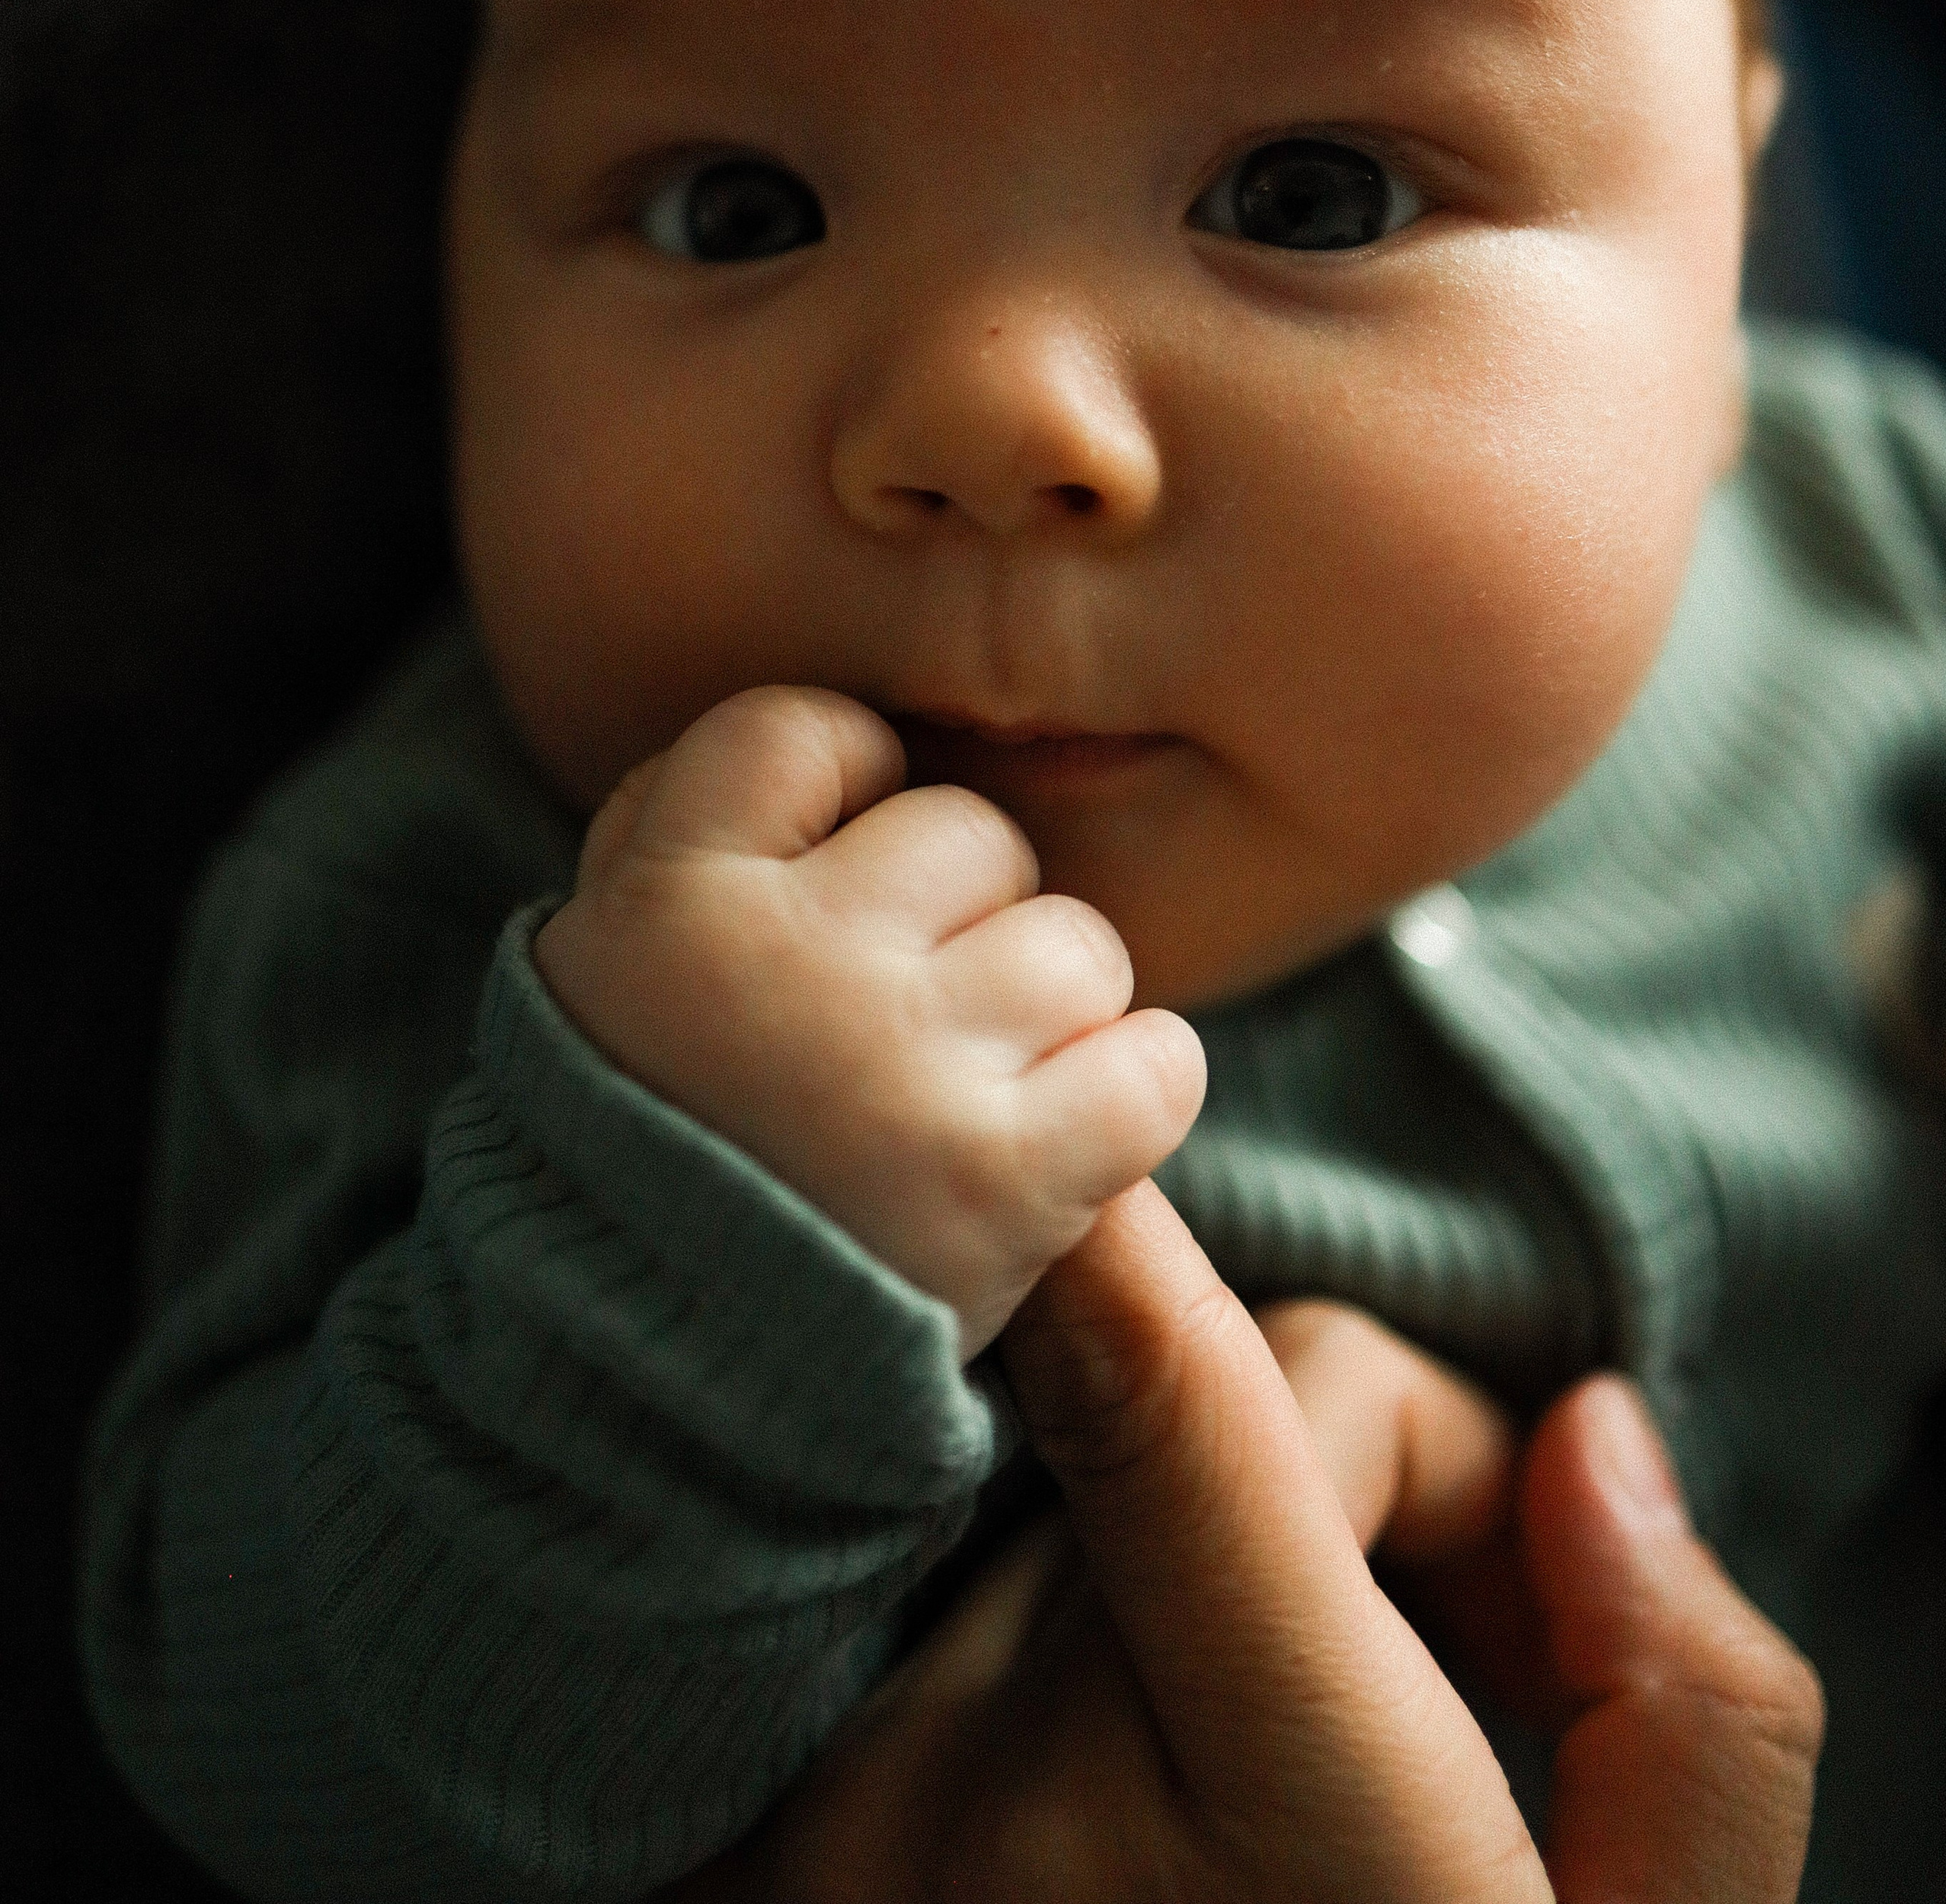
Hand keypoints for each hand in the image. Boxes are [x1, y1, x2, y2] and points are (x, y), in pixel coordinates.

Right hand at [532, 688, 1205, 1357]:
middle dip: (961, 914)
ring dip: (1050, 1011)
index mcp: (667, 900)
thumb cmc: (632, 1161)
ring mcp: (903, 1066)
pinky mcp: (1006, 1178)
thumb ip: (677, 837)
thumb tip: (834, 751)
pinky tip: (1063, 1139)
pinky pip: (1157, 1061)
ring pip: (1077, 943)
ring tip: (974, 1088)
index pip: (806, 730)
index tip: (836, 874)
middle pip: (970, 833)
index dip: (844, 790)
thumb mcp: (594, 975)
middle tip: (905, 1017)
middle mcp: (790, 961)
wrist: (640, 1408)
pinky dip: (1132, 1094)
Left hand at [678, 1182, 1820, 1901]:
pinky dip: (993, 1639)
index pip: (1171, 1416)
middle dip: (1308, 1471)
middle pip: (1160, 1436)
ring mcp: (847, 1850)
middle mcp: (1023, 1829)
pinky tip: (1068, 1793)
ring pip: (1019, 1514)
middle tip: (1396, 1659)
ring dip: (1137, 1559)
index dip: (1127, 1238)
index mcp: (1292, 1845)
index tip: (1099, 1142)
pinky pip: (885, 1615)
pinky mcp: (731, 1873)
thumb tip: (1593, 1429)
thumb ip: (1693, 1719)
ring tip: (1219, 1764)